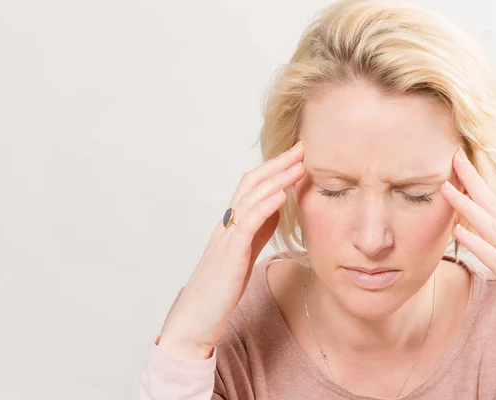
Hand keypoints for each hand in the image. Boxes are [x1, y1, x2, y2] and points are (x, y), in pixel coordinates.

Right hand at [157, 140, 304, 359]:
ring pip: (250, 198)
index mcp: (231, 225)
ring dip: (277, 179)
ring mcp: (225, 238)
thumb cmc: (218, 290)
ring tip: (298, 166)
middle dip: (277, 164)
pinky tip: (282, 195)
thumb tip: (276, 209)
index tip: (297, 156)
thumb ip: (257, 231)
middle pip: (251, 183)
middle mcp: (226, 225)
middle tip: (301, 148)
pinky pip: (247, 224)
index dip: (274, 169)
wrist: (194, 320)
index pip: (252, 187)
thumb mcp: (243, 254)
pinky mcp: (229, 255)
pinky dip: (265, 206)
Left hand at [441, 147, 495, 359]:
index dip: (478, 185)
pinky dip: (477, 244)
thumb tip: (488, 241)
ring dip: (467, 206)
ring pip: (491, 227)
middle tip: (454, 156)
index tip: (461, 163)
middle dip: (472, 181)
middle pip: (493, 206)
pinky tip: (458, 232)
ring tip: (445, 188)